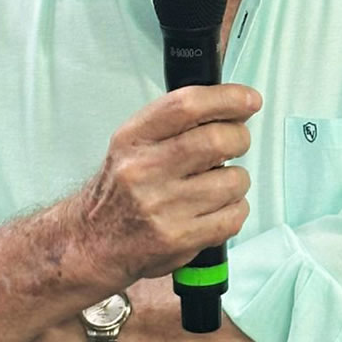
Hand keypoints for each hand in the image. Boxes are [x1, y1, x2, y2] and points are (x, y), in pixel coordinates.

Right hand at [63, 84, 260, 289]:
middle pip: (217, 140)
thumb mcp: (132, 145)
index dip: (227, 98)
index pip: (186, 105)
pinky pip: (234, 216)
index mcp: (133, 139)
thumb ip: (174, 123)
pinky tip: (216, 208)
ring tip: (219, 184)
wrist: (93, 243)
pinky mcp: (179, 238)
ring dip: (236, 179)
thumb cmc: (120, 191)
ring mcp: (163, 207)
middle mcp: (145, 170)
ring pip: (233, 180)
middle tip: (236, 142)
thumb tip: (229, 106)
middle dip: (239, 138)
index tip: (248, 100)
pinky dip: (235, 209)